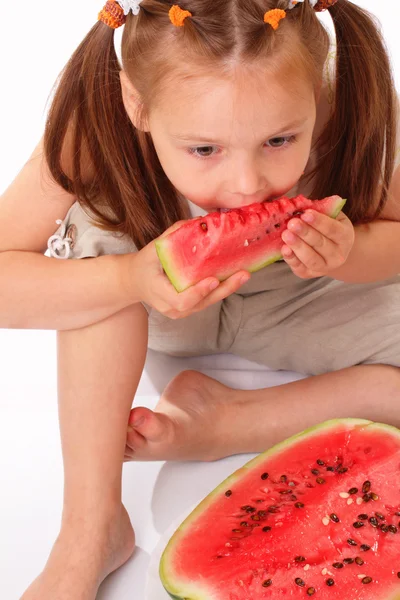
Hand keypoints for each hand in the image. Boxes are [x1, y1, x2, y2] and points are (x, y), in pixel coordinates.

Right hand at [126, 221, 250, 318]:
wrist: (134, 282)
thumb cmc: (143, 265)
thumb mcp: (152, 249)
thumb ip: (173, 236)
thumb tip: (198, 222)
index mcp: (160, 294)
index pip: (183, 300)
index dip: (199, 291)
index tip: (213, 279)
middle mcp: (172, 308)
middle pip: (202, 303)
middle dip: (224, 289)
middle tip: (242, 274)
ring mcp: (181, 311)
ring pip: (208, 303)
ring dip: (227, 289)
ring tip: (244, 274)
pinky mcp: (189, 309)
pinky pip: (207, 300)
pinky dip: (221, 289)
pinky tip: (235, 276)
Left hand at [281, 210, 354, 278]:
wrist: (330, 250)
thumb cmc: (327, 228)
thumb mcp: (330, 216)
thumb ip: (321, 210)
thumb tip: (303, 204)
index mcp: (345, 237)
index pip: (333, 229)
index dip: (319, 222)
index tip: (306, 213)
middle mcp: (338, 255)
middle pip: (320, 244)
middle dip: (305, 233)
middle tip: (292, 223)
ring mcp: (324, 267)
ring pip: (311, 258)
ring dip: (297, 246)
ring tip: (286, 234)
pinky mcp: (309, 274)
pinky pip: (299, 268)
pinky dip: (291, 259)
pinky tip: (284, 249)